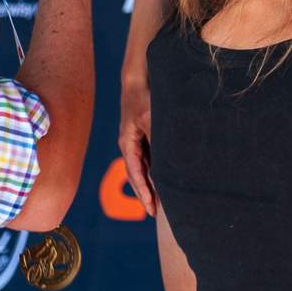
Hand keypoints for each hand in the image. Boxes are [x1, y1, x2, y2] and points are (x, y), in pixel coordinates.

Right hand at [119, 66, 157, 216]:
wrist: (138, 78)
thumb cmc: (143, 97)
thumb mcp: (151, 118)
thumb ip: (157, 140)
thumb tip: (163, 164)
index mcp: (128, 143)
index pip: (135, 173)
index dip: (144, 192)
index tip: (151, 207)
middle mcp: (129, 144)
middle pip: (136, 175)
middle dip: (145, 193)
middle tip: (154, 212)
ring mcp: (134, 139)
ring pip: (142, 167)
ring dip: (149, 183)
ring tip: (159, 200)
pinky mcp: (142, 133)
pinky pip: (147, 157)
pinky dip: (153, 170)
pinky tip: (162, 178)